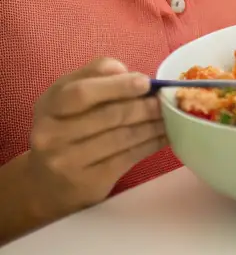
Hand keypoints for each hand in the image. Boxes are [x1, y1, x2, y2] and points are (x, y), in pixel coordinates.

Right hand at [25, 58, 166, 221]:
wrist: (46, 182)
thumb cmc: (65, 128)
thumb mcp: (69, 98)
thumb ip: (94, 76)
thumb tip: (126, 72)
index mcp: (49, 105)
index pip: (82, 92)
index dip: (118, 86)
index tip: (146, 82)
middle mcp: (52, 134)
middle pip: (109, 115)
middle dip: (143, 106)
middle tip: (165, 101)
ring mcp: (68, 161)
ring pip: (123, 137)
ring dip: (153, 124)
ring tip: (171, 115)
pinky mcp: (88, 182)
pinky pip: (128, 158)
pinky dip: (152, 144)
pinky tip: (166, 136)